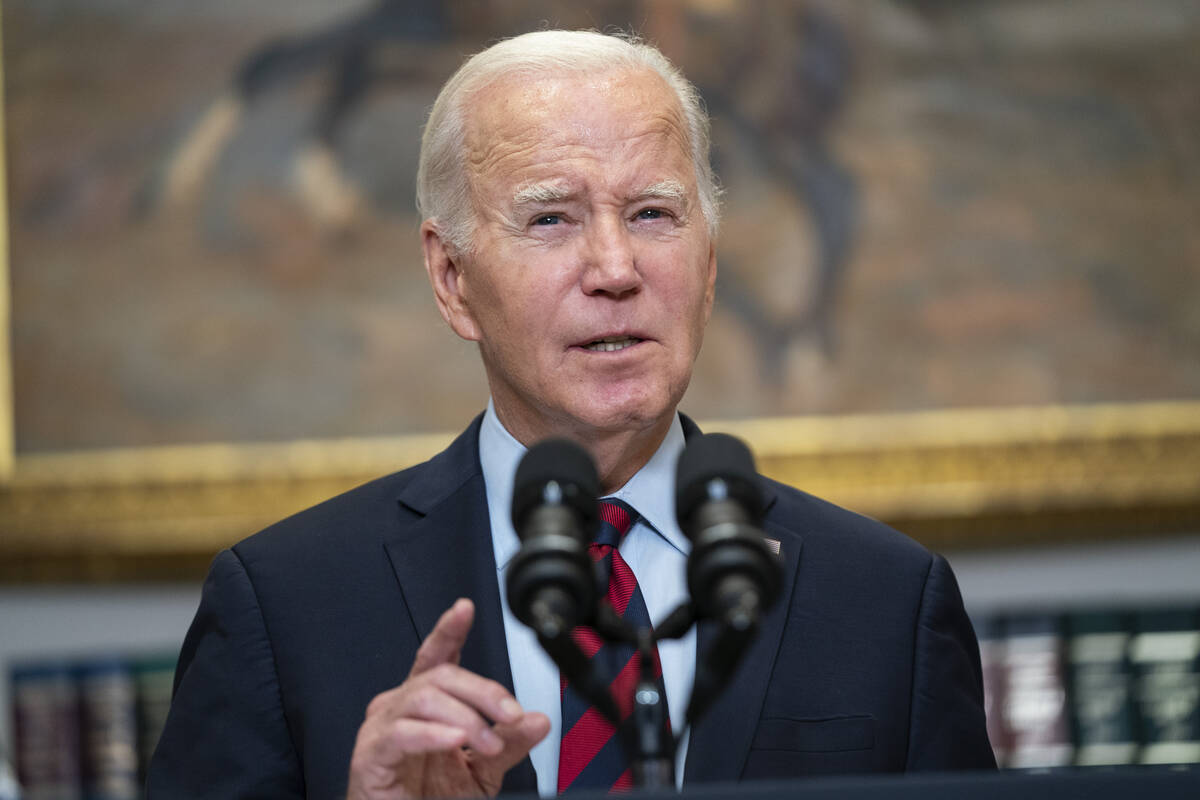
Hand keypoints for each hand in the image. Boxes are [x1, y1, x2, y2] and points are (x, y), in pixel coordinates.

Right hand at [347, 598, 549, 798]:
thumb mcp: (481, 771)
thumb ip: (509, 744)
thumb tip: (539, 720)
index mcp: (425, 705)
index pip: (438, 658)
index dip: (449, 631)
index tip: (465, 609)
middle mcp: (400, 708)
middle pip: (442, 675)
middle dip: (483, 691)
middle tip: (512, 715)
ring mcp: (382, 728)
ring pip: (424, 697)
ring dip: (466, 718)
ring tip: (488, 743)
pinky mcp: (369, 754)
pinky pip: (400, 732)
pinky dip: (432, 734)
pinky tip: (455, 739)